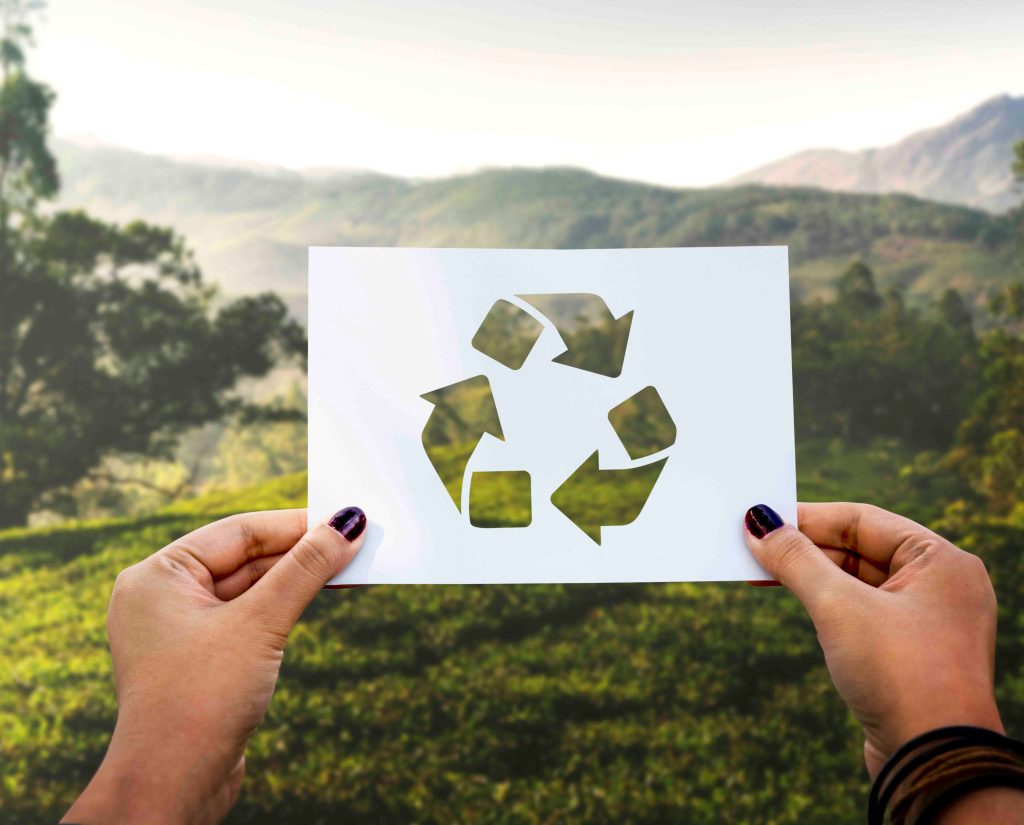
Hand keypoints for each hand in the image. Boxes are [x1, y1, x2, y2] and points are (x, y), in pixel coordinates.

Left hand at [63, 506, 366, 824]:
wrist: (172, 788)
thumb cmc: (199, 701)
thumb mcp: (260, 624)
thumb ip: (305, 569)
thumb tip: (348, 524)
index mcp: (158, 576)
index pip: (238, 531)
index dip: (295, 524)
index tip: (344, 518)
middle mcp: (163, 597)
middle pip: (246, 557)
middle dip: (301, 552)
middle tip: (356, 542)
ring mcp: (181, 630)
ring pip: (250, 588)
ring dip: (297, 580)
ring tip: (349, 566)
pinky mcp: (202, 660)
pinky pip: (248, 617)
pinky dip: (284, 607)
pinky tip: (318, 598)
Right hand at [743, 502, 1000, 776]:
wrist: (934, 763)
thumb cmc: (900, 674)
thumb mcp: (838, 607)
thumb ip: (795, 560)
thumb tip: (758, 524)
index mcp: (942, 561)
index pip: (862, 520)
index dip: (807, 518)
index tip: (760, 519)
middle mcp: (941, 586)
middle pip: (858, 549)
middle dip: (804, 550)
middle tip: (752, 547)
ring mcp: (928, 621)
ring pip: (856, 583)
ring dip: (809, 578)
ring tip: (760, 574)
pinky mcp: (910, 654)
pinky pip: (861, 613)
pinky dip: (826, 605)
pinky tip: (793, 602)